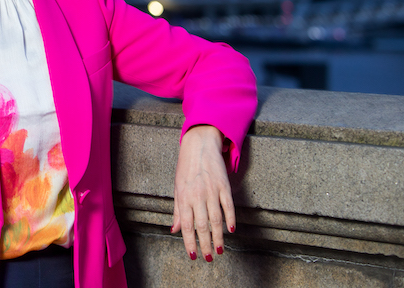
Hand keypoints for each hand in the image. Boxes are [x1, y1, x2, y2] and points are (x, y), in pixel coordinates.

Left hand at [171, 124, 234, 261]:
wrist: (199, 145)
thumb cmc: (186, 167)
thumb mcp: (177, 187)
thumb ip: (177, 210)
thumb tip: (173, 230)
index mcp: (183, 196)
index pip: (186, 225)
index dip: (189, 242)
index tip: (193, 255)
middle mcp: (197, 195)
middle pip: (202, 225)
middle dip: (205, 244)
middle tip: (208, 258)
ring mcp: (211, 190)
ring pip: (216, 219)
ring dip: (218, 237)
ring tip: (219, 250)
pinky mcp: (224, 185)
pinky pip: (228, 206)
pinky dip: (230, 219)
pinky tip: (231, 230)